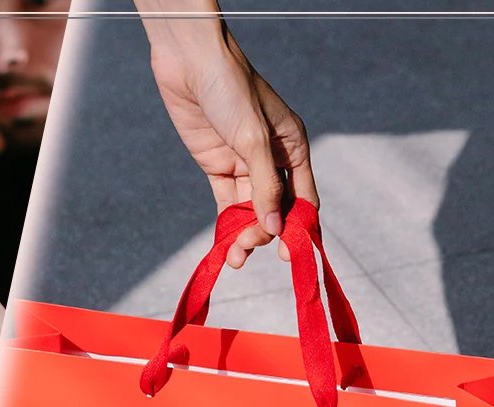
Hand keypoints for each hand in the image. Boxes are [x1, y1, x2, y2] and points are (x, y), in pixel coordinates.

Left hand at [135, 0, 317, 267]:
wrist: (189, 63)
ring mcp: (243, 163)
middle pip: (274, 208)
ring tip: (234, 257)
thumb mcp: (252, 139)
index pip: (303, 197)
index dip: (299, 228)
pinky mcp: (217, 165)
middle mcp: (271, 158)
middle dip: (263, 233)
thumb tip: (275, 228)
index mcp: (293, 147)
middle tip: (247, 250)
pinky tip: (224, 246)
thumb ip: (264, 186)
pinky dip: (226, 224)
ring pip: (249, 210)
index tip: (290, 255)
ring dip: (243, 235)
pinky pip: (227, 203)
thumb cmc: (230, 89)